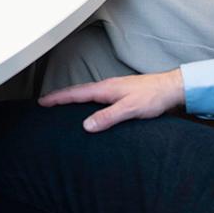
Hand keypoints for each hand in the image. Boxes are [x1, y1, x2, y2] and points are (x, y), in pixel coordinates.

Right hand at [38, 72, 184, 132]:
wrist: (171, 89)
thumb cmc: (153, 96)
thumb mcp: (129, 109)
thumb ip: (108, 117)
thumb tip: (86, 125)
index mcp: (105, 89)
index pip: (75, 93)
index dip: (57, 98)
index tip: (43, 102)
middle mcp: (107, 87)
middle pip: (78, 92)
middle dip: (60, 97)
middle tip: (46, 103)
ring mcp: (114, 90)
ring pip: (87, 94)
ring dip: (72, 99)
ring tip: (61, 106)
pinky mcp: (121, 95)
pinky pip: (96, 98)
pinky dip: (86, 102)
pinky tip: (89, 109)